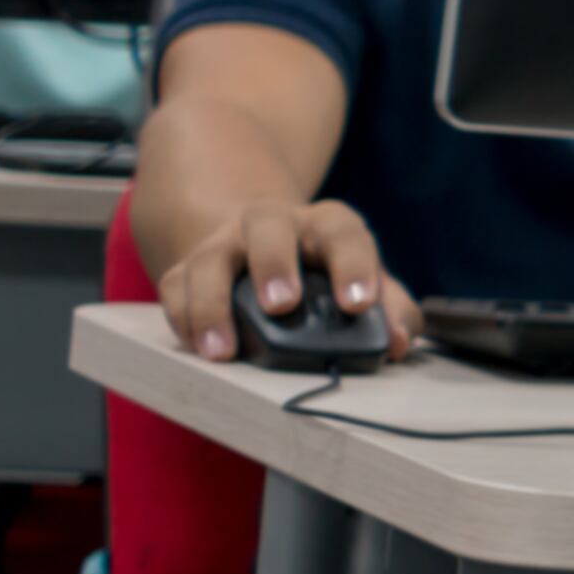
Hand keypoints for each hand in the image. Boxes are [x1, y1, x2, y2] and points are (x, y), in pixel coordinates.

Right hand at [158, 197, 402, 365]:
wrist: (263, 254)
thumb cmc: (325, 277)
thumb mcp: (362, 284)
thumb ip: (391, 310)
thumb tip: (398, 342)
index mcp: (325, 225)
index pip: (344, 233)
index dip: (354, 266)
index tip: (359, 306)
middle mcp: (272, 224)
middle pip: (269, 225)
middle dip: (274, 263)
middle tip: (282, 305)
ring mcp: (224, 245)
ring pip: (210, 260)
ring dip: (214, 304)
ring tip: (224, 350)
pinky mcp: (187, 270)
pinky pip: (176, 289)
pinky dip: (185, 321)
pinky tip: (201, 349)